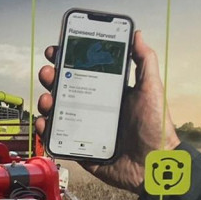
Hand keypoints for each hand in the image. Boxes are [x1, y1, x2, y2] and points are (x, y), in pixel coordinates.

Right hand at [35, 30, 177, 192]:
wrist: (154, 165)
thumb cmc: (156, 128)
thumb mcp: (151, 89)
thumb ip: (144, 61)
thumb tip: (137, 34)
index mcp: (109, 92)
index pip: (84, 70)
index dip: (69, 58)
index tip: (59, 48)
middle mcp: (94, 107)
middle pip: (65, 87)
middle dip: (52, 76)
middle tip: (50, 72)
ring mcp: (84, 126)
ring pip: (57, 110)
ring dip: (46, 101)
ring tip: (48, 99)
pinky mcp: (78, 146)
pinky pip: (56, 136)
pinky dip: (45, 128)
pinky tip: (45, 121)